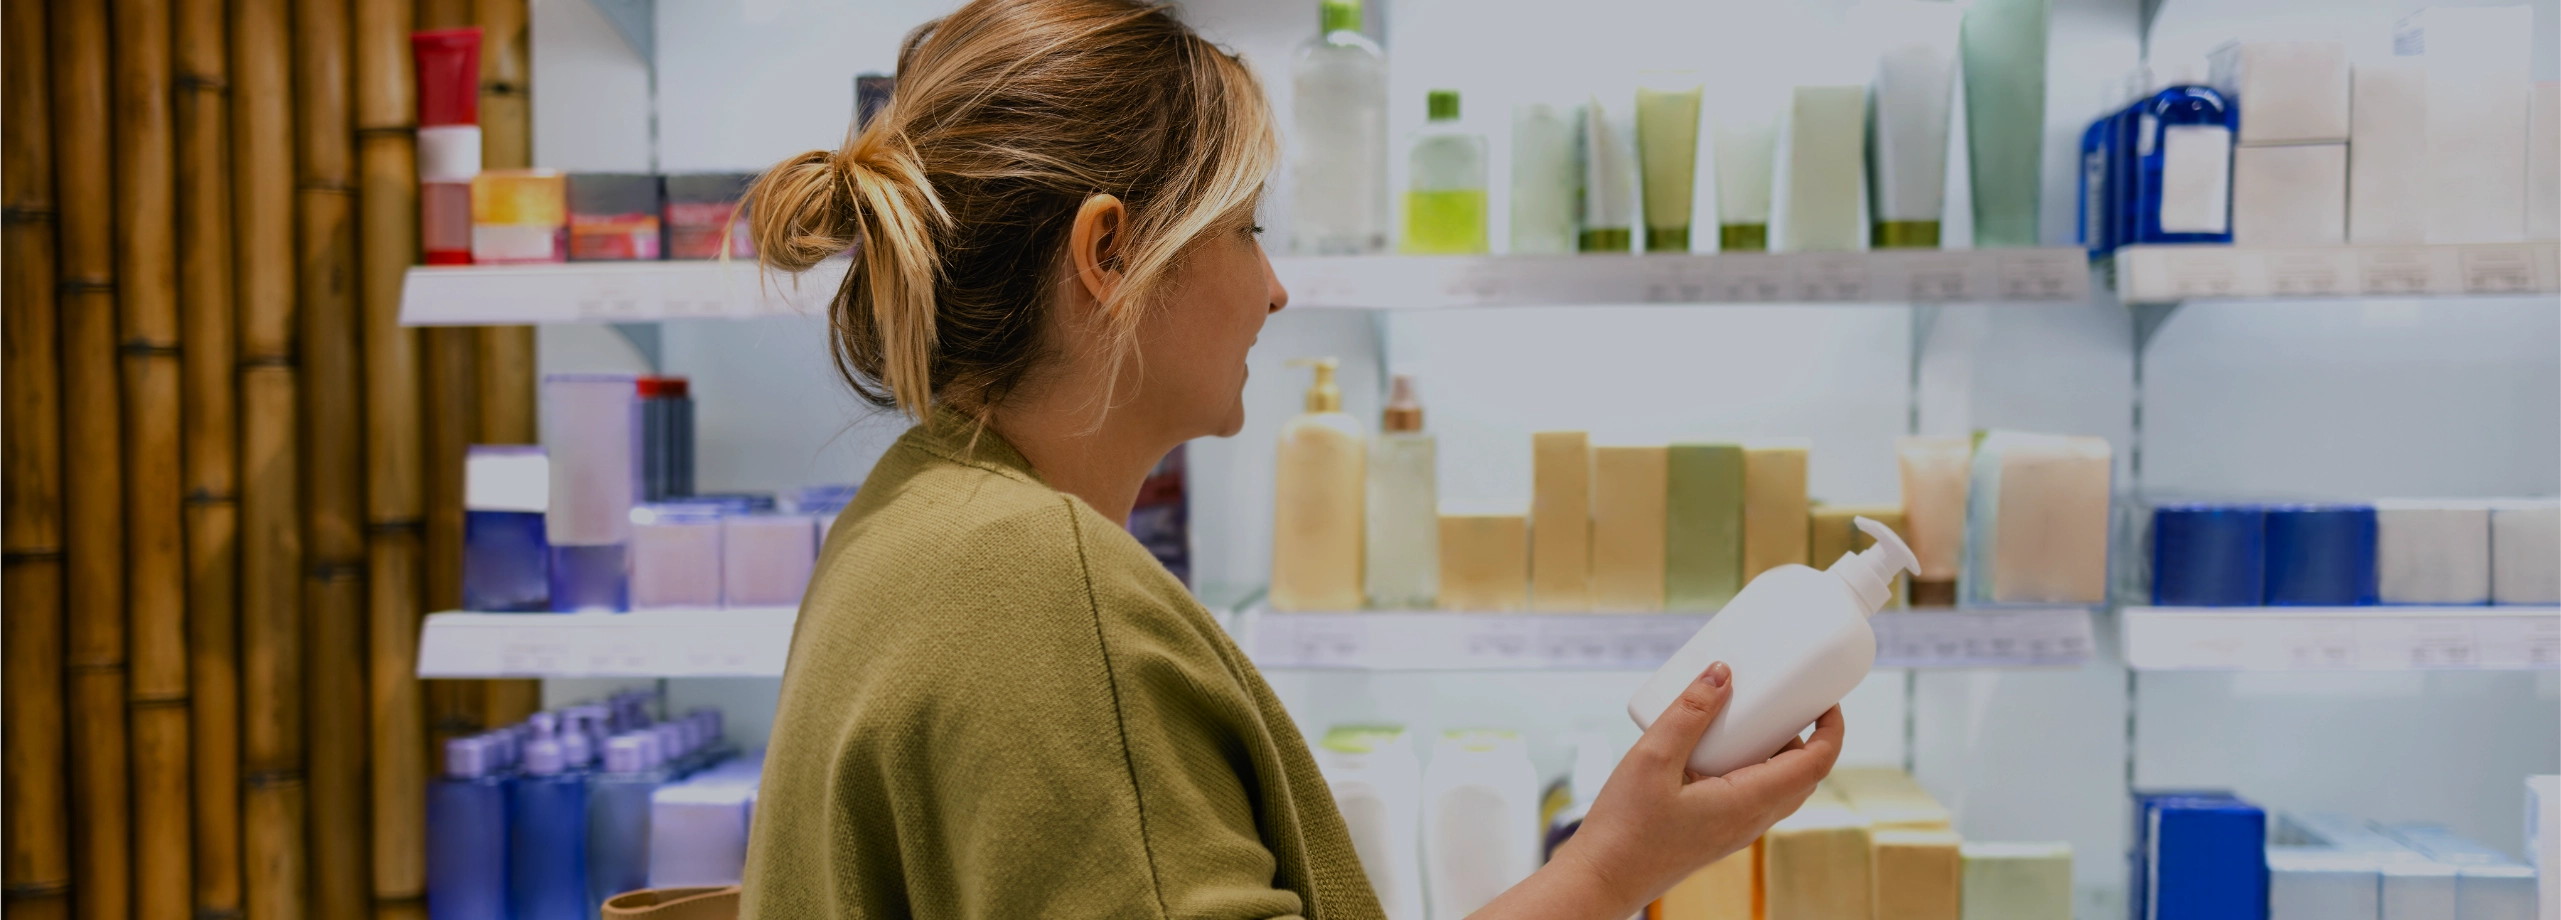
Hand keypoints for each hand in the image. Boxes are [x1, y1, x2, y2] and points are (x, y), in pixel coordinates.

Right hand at [1519, 662, 1844, 916]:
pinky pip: (1750, 793)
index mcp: (1748, 803)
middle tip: (1780, 695)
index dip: (1831, 727)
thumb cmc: (1625, 829)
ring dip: (1774, 748)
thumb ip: (1689, 714)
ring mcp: (1735, 829)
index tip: (1823, 696)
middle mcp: (1751, 820)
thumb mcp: (1652, 758)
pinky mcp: (1716, 830)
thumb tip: (1723, 673)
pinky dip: (1749, 763)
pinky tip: (1712, 745)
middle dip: (1801, 732)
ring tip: (1744, 713)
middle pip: (1801, 772)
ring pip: (1776, 784)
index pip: (1817, 764)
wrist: (1603, 879)